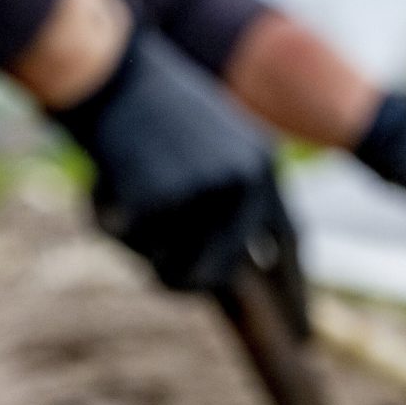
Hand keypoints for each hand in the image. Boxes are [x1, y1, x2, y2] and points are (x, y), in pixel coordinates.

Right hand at [51, 28, 295, 293]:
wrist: (106, 67)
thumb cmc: (147, 107)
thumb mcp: (206, 146)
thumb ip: (224, 201)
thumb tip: (227, 275)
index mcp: (264, 165)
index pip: (288, 245)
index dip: (295, 296)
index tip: (303, 337)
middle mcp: (245, 180)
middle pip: (220, 272)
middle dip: (181, 279)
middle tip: (153, 270)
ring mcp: (206, 189)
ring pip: (176, 267)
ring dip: (141, 251)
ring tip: (122, 207)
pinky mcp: (164, 197)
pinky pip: (132, 242)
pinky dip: (107, 221)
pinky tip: (102, 183)